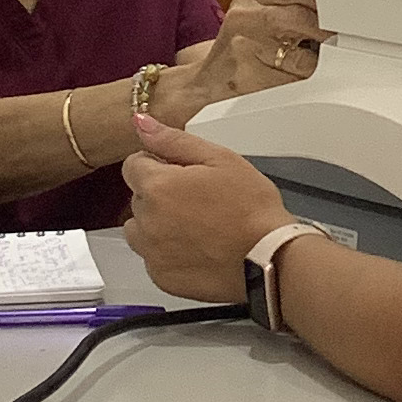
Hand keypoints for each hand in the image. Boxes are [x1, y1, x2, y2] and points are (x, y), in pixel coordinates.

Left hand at [124, 115, 288, 303]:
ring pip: (139, 230)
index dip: (157, 164)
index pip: (133, 165)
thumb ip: (173, 141)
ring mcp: (152, 253)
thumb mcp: (219, 159)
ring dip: (156, 224)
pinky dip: (167, 252)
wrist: (268, 259)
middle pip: (138, 198)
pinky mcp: (162, 278)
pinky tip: (197, 247)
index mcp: (157, 186)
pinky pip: (153, 258)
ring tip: (194, 225)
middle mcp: (147, 221)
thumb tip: (142, 124)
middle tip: (198, 199)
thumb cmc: (250, 208)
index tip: (181, 172)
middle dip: (159, 193)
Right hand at [156, 0, 324, 124]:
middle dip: (326, 33)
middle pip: (301, 18)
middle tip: (338, 42)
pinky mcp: (248, 80)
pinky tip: (300, 80)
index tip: (339, 15)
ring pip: (300, 54)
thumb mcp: (257, 14)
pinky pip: (291, 82)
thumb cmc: (239, 47)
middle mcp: (243, 18)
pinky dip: (304, 83)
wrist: (205, 83)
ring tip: (317, 62)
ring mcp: (243, 49)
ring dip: (318, 61)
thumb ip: (290, 6)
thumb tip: (336, 12)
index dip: (324, 2)